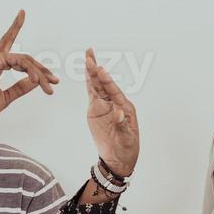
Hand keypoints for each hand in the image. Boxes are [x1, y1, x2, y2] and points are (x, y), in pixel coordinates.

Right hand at [0, 10, 59, 121]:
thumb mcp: (6, 97)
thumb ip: (20, 87)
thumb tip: (35, 81)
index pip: (7, 41)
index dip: (15, 26)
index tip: (22, 12)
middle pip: (24, 58)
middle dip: (41, 69)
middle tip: (54, 82)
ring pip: (26, 61)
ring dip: (40, 74)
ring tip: (49, 87)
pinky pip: (20, 62)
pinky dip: (31, 71)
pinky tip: (38, 81)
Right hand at [84, 48, 139, 174]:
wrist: (117, 159)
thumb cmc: (126, 149)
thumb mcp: (126, 139)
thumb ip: (122, 125)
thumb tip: (118, 113)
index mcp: (125, 107)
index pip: (114, 90)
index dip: (106, 80)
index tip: (99, 69)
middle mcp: (115, 103)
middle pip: (104, 83)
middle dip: (96, 69)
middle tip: (89, 54)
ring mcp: (104, 106)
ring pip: (97, 86)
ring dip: (91, 73)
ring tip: (87, 58)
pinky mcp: (96, 111)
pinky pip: (92, 95)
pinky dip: (88, 84)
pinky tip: (86, 73)